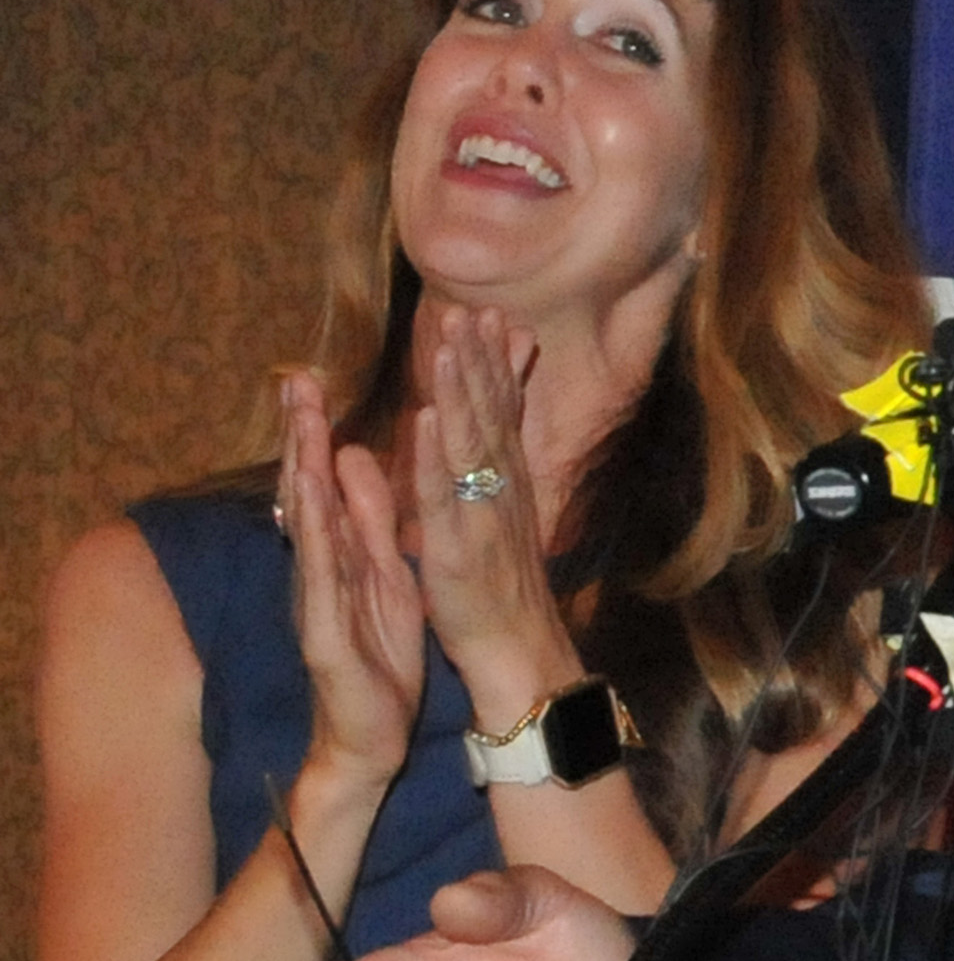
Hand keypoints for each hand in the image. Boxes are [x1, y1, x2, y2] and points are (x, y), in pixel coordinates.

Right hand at [277, 371, 425, 786]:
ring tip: (304, 423)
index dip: (314, 432)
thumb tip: (351, 457)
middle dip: (300, 436)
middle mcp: (316, 572)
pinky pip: (323, 580)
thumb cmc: (377, 655)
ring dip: (304, 474)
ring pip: (308, 529)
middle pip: (304, 494)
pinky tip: (318, 504)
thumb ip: (368, 519)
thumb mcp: (381, 573)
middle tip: (295, 379)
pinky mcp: (325, 636)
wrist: (371, 736)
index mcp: (335, 556)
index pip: (320, 484)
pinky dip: (322, 538)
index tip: (311, 378)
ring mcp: (316, 602)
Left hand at [409, 307, 566, 699]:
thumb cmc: (501, 594)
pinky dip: (438, 452)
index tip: (485, 315)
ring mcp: (481, 514)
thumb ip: (488, 478)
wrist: (517, 652)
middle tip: (471, 307)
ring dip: (463, 387)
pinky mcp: (460, 545)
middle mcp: (499, 490)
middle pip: (489, 414)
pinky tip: (428, 416)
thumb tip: (483, 439)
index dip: (491, 364)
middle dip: (479, 359)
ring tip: (452, 340)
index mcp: (502, 485)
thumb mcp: (497, 523)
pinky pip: (445, 493)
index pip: (497, 414)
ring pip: (470, 440)